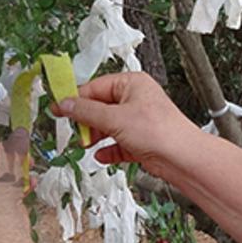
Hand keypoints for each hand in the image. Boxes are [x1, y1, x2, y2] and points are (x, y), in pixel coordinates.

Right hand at [51, 72, 198, 179]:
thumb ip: (86, 111)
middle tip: (75, 130)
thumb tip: (65, 104)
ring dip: (96, 136)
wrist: (182, 158)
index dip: (76, 99)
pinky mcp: (141, 140)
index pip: (96, 87)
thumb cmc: (160, 131)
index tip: (59, 108)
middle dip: (87, 121)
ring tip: (86, 143)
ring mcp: (139, 121)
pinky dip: (109, 150)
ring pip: (108, 126)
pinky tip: (102, 156)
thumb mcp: (114, 118)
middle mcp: (136, 99)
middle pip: (100, 107)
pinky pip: (118, 143)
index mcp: (132, 83)